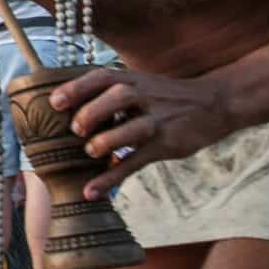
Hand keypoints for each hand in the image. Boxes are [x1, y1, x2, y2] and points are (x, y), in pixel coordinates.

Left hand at [49, 67, 241, 198]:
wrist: (214, 103)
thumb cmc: (165, 98)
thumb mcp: (141, 84)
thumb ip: (110, 94)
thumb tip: (67, 112)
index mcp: (133, 80)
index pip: (102, 77)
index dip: (77, 87)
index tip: (54, 102)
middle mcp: (146, 96)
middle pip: (119, 95)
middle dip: (94, 111)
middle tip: (76, 129)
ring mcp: (158, 121)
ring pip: (133, 129)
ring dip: (107, 141)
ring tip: (91, 152)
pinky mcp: (166, 145)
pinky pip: (136, 162)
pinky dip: (113, 178)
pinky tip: (92, 191)